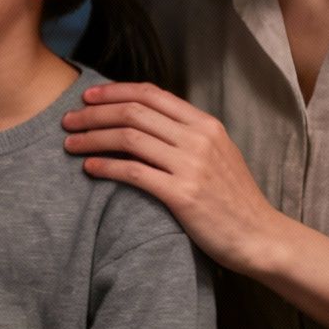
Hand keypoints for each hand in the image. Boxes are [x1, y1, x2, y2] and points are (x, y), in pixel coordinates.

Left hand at [63, 81, 288, 275]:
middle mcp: (198, 139)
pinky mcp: (182, 195)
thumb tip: (145, 121)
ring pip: (129, 138)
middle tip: (68, 120)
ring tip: (70, 143)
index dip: (114, 91)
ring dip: (92, 138)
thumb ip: (185, 134)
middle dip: (94, 113)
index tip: (88, 97)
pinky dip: (105, 167)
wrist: (259, 236)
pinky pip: (134, 172)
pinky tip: (88, 168)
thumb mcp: (217, 153)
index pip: (151, 93)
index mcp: (205, 124)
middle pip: (134, 112)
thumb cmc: (233, 198)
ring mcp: (191, 166)